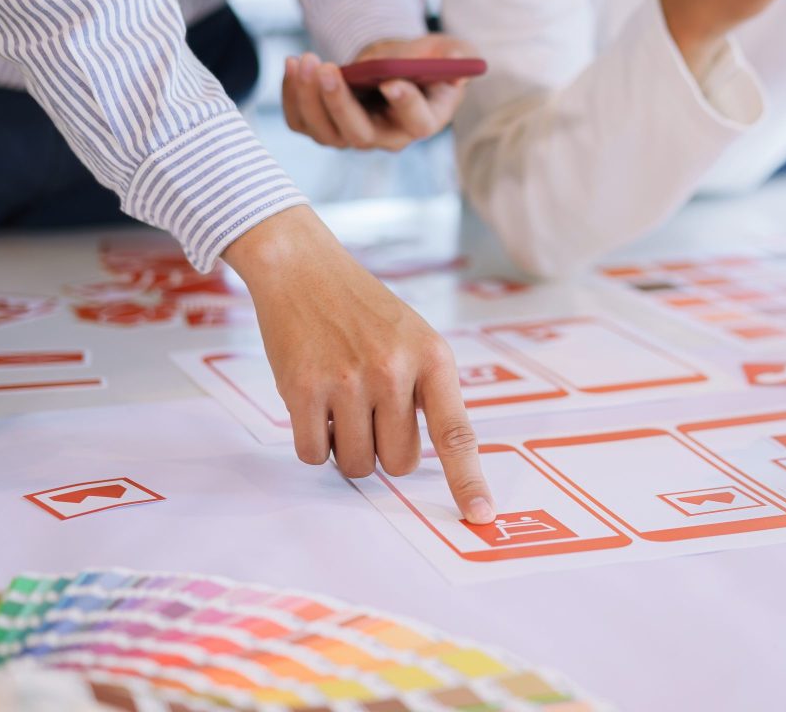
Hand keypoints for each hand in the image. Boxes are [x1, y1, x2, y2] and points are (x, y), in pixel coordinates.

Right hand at [222, 206, 494, 523]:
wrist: (304, 269)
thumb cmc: (365, 310)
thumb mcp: (416, 338)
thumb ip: (430, 391)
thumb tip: (431, 460)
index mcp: (433, 358)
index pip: (456, 433)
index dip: (468, 480)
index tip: (482, 516)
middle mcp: (394, 370)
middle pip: (400, 462)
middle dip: (385, 449)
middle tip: (371, 410)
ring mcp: (348, 381)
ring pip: (357, 464)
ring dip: (348, 448)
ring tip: (342, 403)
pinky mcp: (304, 389)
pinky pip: (314, 454)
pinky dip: (314, 443)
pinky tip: (314, 405)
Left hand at [281, 34, 475, 150]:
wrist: (392, 64)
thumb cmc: (423, 60)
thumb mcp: (448, 51)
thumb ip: (457, 55)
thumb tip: (456, 65)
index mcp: (423, 120)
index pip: (417, 122)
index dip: (405, 104)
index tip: (391, 81)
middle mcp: (387, 137)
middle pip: (360, 134)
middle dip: (339, 102)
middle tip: (327, 69)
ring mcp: (353, 136)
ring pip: (325, 132)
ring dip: (308, 97)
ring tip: (305, 60)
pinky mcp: (326, 127)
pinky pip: (302, 122)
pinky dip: (292, 95)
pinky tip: (293, 65)